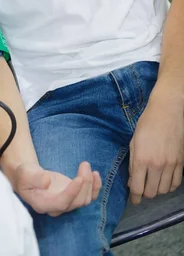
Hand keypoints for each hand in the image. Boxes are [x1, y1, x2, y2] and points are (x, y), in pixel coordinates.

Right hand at [12, 162, 101, 216]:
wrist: (29, 177)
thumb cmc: (25, 175)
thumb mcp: (25, 174)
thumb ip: (35, 178)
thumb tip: (47, 181)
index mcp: (43, 204)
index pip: (62, 203)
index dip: (72, 193)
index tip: (79, 178)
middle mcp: (57, 207)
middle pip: (77, 201)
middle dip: (84, 183)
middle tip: (84, 164)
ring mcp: (67, 202)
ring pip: (85, 199)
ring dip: (90, 183)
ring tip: (87, 165)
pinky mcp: (73, 196)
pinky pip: (89, 196)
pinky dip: (95, 187)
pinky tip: (96, 175)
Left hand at [129, 89, 183, 203]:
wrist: (167, 112)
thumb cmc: (146, 125)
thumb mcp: (134, 142)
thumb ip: (133, 164)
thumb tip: (133, 182)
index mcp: (142, 159)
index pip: (137, 188)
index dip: (134, 197)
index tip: (134, 200)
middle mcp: (157, 165)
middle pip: (151, 192)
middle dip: (145, 194)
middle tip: (142, 189)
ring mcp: (171, 165)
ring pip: (164, 190)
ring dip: (157, 190)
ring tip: (152, 183)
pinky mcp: (181, 163)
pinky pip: (176, 183)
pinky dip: (169, 186)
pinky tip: (164, 181)